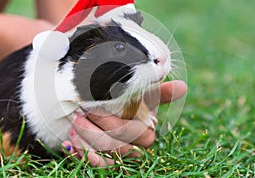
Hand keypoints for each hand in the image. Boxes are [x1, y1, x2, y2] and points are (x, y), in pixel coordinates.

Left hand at [61, 80, 186, 165]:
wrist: (98, 104)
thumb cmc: (122, 98)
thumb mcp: (138, 92)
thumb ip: (158, 92)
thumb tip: (183, 87)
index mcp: (146, 131)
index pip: (138, 135)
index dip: (115, 123)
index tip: (94, 107)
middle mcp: (134, 147)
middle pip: (120, 149)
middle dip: (96, 131)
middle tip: (77, 114)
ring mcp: (118, 157)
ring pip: (108, 161)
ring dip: (87, 143)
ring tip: (72, 126)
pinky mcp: (103, 161)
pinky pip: (96, 166)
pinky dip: (81, 155)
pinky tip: (70, 142)